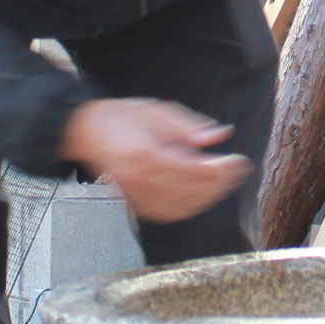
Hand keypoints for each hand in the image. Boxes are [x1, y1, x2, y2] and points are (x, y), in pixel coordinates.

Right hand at [59, 98, 249, 223]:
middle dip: (220, 183)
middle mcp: (139, 179)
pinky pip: (168, 213)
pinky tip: (201, 196)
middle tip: (237, 171)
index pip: (193, 170)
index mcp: (145, 153)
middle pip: (191, 190)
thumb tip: (219, 135)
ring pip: (182, 207)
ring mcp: (135, 195)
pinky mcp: (134, 203)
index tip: (239, 162)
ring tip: (223, 182)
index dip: (221, 169)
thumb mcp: (156, 110)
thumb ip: (189, 126)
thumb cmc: (119, 117)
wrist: (85, 131)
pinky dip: (189, 207)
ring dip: (208, 197)